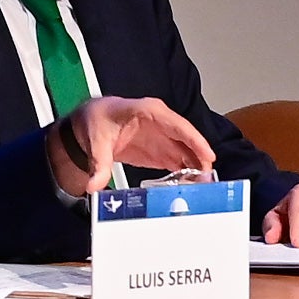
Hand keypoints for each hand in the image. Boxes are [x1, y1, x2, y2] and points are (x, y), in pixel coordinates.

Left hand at [48, 96, 217, 193]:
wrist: (90, 122)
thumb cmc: (96, 119)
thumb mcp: (95, 141)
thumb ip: (98, 164)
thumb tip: (94, 185)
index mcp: (149, 112)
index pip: (178, 126)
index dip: (196, 141)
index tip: (208, 156)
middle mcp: (161, 122)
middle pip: (188, 140)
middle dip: (200, 159)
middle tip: (208, 180)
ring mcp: (162, 136)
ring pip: (186, 152)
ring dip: (195, 168)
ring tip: (203, 186)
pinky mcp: (159, 149)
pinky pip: (178, 160)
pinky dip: (186, 172)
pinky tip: (191, 185)